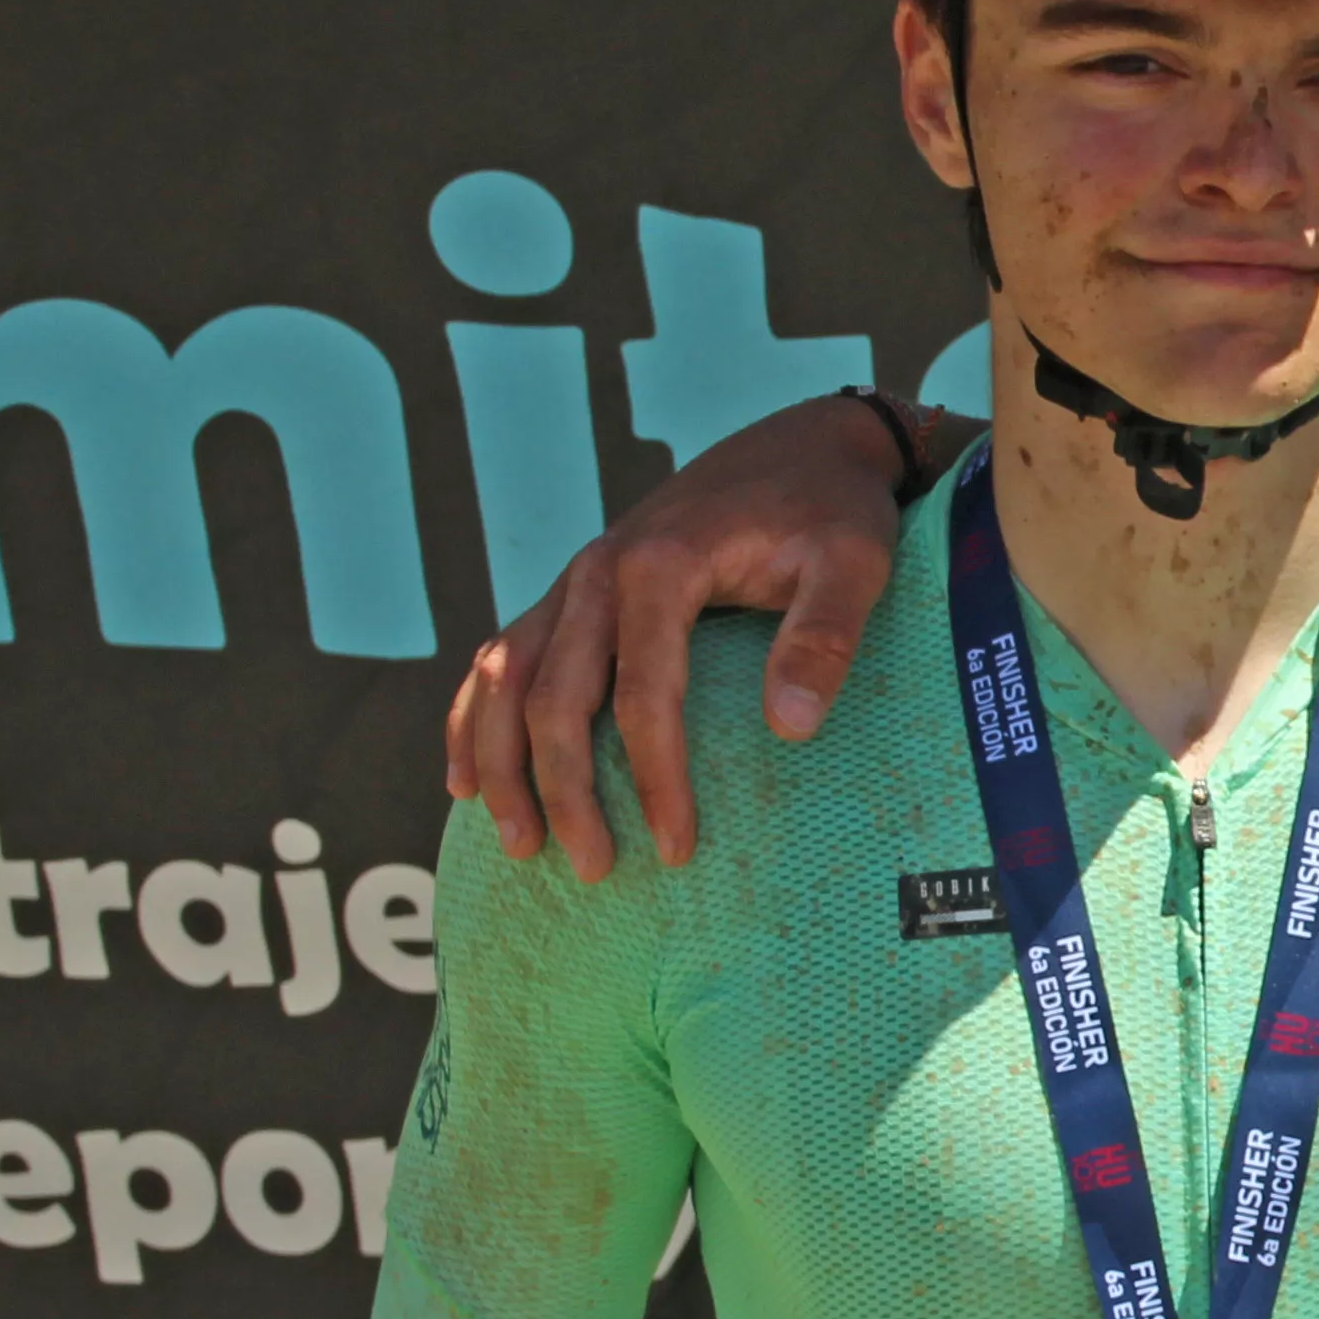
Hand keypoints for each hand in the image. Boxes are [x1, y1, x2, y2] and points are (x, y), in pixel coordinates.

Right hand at [441, 396, 924, 876]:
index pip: (643, 697)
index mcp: (661, 565)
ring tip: (520, 846)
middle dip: (568, 793)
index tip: (675, 848)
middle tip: (597, 870)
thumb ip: (824, 638)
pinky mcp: (574, 591)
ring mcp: (576, 579)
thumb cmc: (835, 512)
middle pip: (557, 700)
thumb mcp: (853, 565)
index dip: (655, 779)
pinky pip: (502, 657)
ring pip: (507, 681)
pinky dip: (476, 719)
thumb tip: (789, 728)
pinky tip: (464, 780)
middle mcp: (598, 569)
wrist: (805, 447)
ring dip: (501, 766)